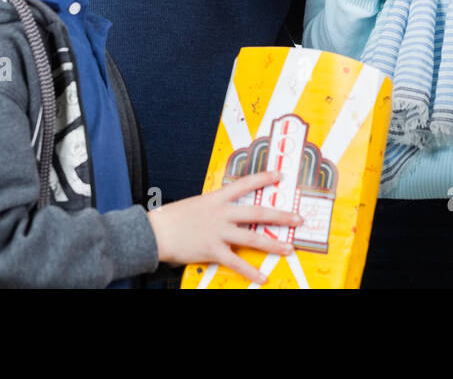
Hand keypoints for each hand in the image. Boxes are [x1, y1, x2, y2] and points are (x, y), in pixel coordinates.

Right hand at [147, 169, 302, 283]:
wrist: (155, 232)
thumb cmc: (173, 218)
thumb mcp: (197, 204)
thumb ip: (215, 207)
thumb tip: (229, 211)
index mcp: (217, 198)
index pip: (245, 184)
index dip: (263, 178)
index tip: (279, 175)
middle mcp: (221, 213)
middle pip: (257, 212)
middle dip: (281, 215)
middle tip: (298, 218)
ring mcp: (218, 231)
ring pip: (252, 237)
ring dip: (273, 243)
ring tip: (289, 248)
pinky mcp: (213, 250)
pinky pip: (236, 262)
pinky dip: (250, 271)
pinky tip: (261, 277)